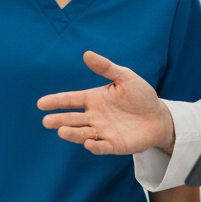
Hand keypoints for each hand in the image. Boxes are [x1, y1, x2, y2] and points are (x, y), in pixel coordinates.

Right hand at [38, 51, 174, 154]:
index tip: (41, 103)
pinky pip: (102, 147)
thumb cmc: (141, 95)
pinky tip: (89, 143)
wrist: (159, 117)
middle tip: (46, 121)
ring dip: (72, 133)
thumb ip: (106, 67)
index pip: (71, 100)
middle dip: (59, 120)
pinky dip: (95, 146)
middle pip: (72, 119)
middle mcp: (94, 116)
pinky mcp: (114, 145)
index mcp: (94, 99)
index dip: (56, 101)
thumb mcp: (125, 77)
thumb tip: (86, 54)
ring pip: (82, 134)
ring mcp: (103, 132)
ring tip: (62, 131)